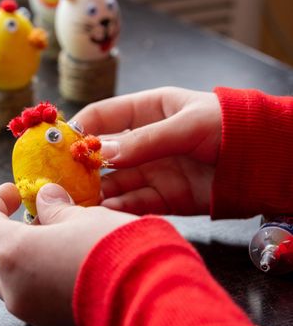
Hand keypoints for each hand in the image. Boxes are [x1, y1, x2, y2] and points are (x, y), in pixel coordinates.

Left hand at [0, 183, 136, 325]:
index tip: (15, 193)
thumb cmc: (116, 252)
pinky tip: (77, 271)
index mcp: (14, 254)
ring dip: (31, 262)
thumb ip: (56, 208)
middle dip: (15, 237)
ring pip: (17, 284)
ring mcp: (34, 315)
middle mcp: (16, 291)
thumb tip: (46, 200)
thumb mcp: (84, 217)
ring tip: (64, 246)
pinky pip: (40, 302)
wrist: (153, 299)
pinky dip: (48, 284)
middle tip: (44, 221)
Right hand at [71, 87, 220, 215]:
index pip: (103, 116)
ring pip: (114, 182)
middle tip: (58, 180)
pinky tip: (101, 214)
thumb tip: (102, 153)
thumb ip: (146, 140)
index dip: (79, 128)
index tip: (58, 143)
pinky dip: (117, 209)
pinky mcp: (163, 197)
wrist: (268, 161)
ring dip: (95, 192)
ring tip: (73, 203)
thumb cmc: (230, 126)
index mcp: (147, 111)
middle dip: (80, 167)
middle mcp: (144, 143)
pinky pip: (134, 203)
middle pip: (102, 155)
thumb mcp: (187, 124)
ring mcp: (153, 170)